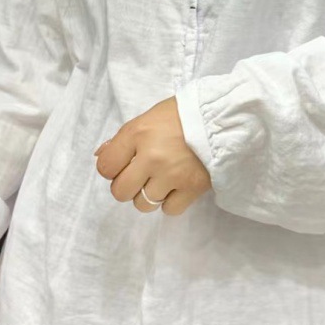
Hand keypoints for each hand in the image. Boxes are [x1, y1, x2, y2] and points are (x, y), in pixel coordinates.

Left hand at [94, 96, 211, 215]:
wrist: (223, 118)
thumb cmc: (182, 114)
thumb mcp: (148, 118)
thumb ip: (123, 139)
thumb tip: (102, 156)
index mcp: (137, 134)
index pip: (106, 167)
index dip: (112, 168)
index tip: (124, 163)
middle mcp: (151, 157)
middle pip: (120, 192)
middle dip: (127, 186)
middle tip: (141, 175)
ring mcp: (172, 175)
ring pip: (143, 204)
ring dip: (149, 195)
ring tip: (161, 179)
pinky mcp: (192, 188)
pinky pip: (169, 209)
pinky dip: (170, 201)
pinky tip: (176, 186)